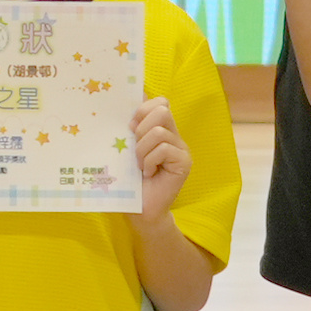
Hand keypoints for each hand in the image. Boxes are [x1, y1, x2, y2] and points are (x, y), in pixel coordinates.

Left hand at [130, 96, 194, 218]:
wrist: (140, 210)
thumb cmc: (130, 180)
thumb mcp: (126, 149)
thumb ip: (130, 128)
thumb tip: (126, 100)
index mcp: (161, 129)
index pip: (160, 101)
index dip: (142, 108)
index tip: (129, 126)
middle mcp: (174, 136)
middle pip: (162, 109)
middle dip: (141, 127)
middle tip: (134, 148)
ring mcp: (182, 148)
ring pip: (159, 132)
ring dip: (142, 149)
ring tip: (139, 166)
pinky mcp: (184, 162)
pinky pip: (164, 149)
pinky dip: (149, 161)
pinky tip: (148, 174)